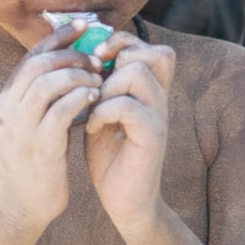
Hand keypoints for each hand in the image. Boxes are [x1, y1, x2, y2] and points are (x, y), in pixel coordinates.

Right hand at [0, 32, 102, 230]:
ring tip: (98, 79)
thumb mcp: (32, 122)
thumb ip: (43, 95)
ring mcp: (20, 128)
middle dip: (71, 54)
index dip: (58, 37)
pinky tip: (96, 98)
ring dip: (78, 75)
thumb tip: (71, 63)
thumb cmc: (36, 161)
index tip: (84, 25)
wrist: (24, 206)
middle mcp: (7, 110)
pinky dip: (81, 98)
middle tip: (97, 58)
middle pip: (38, 63)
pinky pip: (61, 111)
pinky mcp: (38, 146)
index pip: (30, 56)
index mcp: (5, 100)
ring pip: (48, 82)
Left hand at [85, 33, 176, 237]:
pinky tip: (92, 128)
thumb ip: (102, 89)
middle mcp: (161, 100)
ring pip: (138, 73)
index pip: (154, 48)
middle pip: (156, 53)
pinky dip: (103, 112)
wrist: (124, 202)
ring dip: (107, 86)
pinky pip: (127, 106)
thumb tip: (84, 58)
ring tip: (92, 107)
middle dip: (120, 57)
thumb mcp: (103, 116)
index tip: (97, 56)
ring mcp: (159, 116)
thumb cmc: (110, 159)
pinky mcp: (152, 136)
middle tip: (97, 78)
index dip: (126, 42)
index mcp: (150, 93)